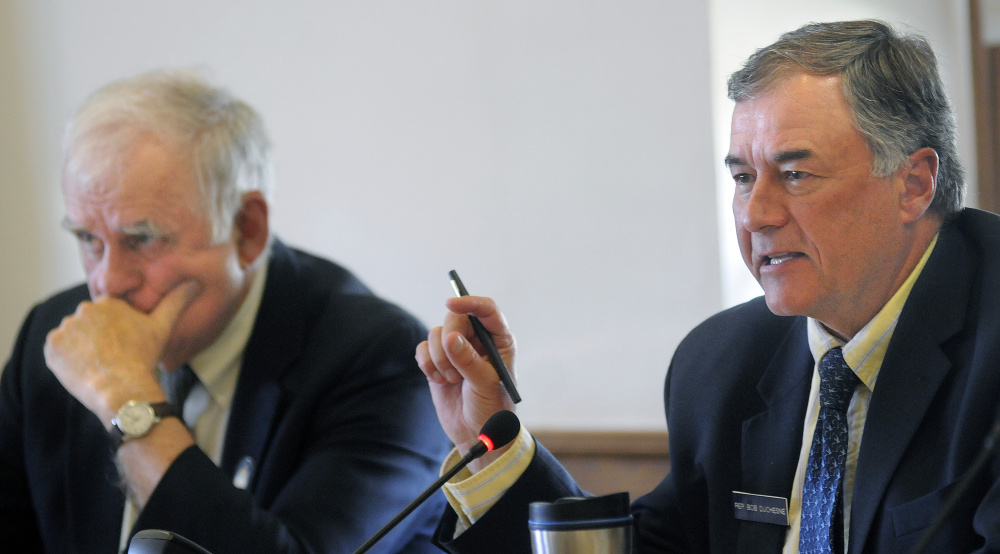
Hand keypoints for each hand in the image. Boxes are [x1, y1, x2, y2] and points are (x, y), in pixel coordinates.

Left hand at [44, 281, 199, 424]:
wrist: (121, 389)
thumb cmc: (143, 358)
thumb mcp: (163, 327)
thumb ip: (176, 301)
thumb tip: (194, 282)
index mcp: (107, 303)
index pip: (107, 315)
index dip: (115, 332)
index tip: (122, 347)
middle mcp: (83, 310)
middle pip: (88, 324)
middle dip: (96, 338)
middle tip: (111, 358)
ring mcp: (65, 328)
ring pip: (73, 337)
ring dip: (81, 348)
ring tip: (98, 365)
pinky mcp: (52, 347)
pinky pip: (57, 350)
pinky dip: (66, 359)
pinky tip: (83, 368)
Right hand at [416, 295, 516, 469]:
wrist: (476, 433)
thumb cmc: (491, 408)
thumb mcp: (485, 385)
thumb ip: (468, 361)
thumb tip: (450, 338)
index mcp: (499, 340)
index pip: (487, 310)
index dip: (470, 302)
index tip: (451, 304)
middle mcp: (477, 339)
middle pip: (455, 318)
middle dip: (448, 340)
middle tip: (453, 368)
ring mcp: (456, 349)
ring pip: (436, 334)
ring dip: (439, 358)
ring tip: (452, 380)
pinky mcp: (437, 360)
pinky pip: (423, 348)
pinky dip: (427, 364)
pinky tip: (439, 380)